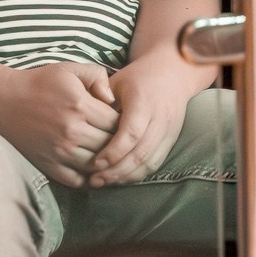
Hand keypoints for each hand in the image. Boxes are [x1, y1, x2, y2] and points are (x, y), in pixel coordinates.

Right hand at [0, 63, 119, 186]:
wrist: (3, 100)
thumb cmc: (39, 82)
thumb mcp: (69, 69)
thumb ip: (97, 76)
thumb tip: (113, 100)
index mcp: (80, 106)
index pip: (117, 123)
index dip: (122, 123)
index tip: (119, 121)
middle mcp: (72, 131)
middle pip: (109, 146)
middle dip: (116, 143)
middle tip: (116, 139)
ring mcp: (60, 152)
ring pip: (97, 166)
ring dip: (104, 162)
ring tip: (106, 154)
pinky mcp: (49, 166)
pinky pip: (78, 181)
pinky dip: (87, 178)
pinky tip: (89, 168)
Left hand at [86, 54, 192, 185]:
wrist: (171, 75)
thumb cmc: (137, 78)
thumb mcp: (117, 80)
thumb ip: (100, 98)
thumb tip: (84, 117)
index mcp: (144, 101)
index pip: (131, 133)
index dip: (113, 151)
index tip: (94, 162)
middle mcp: (159, 119)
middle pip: (140, 153)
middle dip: (116, 170)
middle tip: (94, 179)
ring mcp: (168, 132)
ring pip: (148, 162)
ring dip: (125, 176)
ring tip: (103, 182)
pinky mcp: (171, 141)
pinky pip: (154, 164)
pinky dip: (136, 175)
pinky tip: (119, 178)